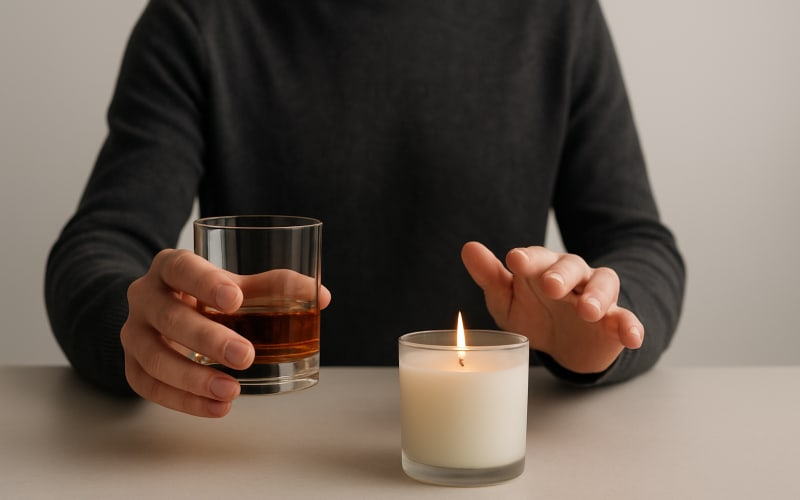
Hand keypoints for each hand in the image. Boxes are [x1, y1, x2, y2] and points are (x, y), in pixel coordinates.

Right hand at [121, 249, 330, 416]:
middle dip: (208, 339)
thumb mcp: (236, 284)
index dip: (205, 282)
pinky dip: (182, 401)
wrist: (161, 309)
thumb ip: (276, 286)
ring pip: (154, 358)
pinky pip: (149, 386)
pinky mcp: (132, 364)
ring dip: (193, 380)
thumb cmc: (207, 295)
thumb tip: (321, 296)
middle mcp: (145, 296)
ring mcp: (133, 332)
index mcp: (171, 266)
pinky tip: (216, 408)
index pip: (181, 267)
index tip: (235, 299)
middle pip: (169, 317)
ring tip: (232, 393)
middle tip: (246, 356)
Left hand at [460, 241, 642, 373]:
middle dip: (562, 274)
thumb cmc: (533, 314)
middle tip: (550, 286)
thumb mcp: (507, 300)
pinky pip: (627, 319)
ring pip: (604, 285)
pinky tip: (630, 336)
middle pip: (573, 266)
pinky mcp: (616, 322)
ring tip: (587, 310)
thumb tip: (468, 247)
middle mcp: (574, 276)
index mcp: (544, 268)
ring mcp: (597, 297)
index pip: (538, 257)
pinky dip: (632, 326)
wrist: (565, 345)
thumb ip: (490, 276)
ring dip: (597, 296)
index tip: (515, 261)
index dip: (529, 258)